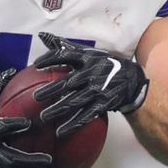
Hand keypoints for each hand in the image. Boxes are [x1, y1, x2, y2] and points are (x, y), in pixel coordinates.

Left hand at [31, 32, 149, 136]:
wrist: (132, 78)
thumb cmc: (104, 64)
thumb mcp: (87, 52)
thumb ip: (64, 46)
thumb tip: (43, 36)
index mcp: (87, 59)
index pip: (66, 56)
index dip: (51, 59)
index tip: (36, 65)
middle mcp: (91, 73)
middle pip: (68, 82)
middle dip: (52, 90)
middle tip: (36, 97)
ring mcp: (97, 90)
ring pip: (75, 101)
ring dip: (59, 109)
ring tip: (44, 116)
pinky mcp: (102, 104)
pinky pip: (86, 115)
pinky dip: (73, 124)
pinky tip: (60, 131)